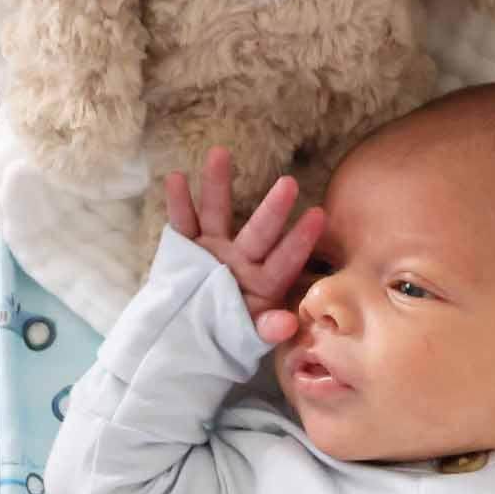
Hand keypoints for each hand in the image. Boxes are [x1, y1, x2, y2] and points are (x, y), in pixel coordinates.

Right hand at [164, 148, 325, 345]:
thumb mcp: (249, 340)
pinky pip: (182, 222)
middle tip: (289, 182)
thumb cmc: (227, 339)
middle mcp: (242, 258)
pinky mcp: (186, 247)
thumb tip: (289, 324)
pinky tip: (175, 179)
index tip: (318, 216)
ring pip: (217, 214)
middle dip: (273, 209)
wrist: (187, 340)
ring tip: (220, 153)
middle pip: (259, 232)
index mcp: (264, 281)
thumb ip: (267, 330)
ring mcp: (213, 248)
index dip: (300, 240)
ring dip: (217, 186)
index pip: (285, 260)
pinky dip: (178, 203)